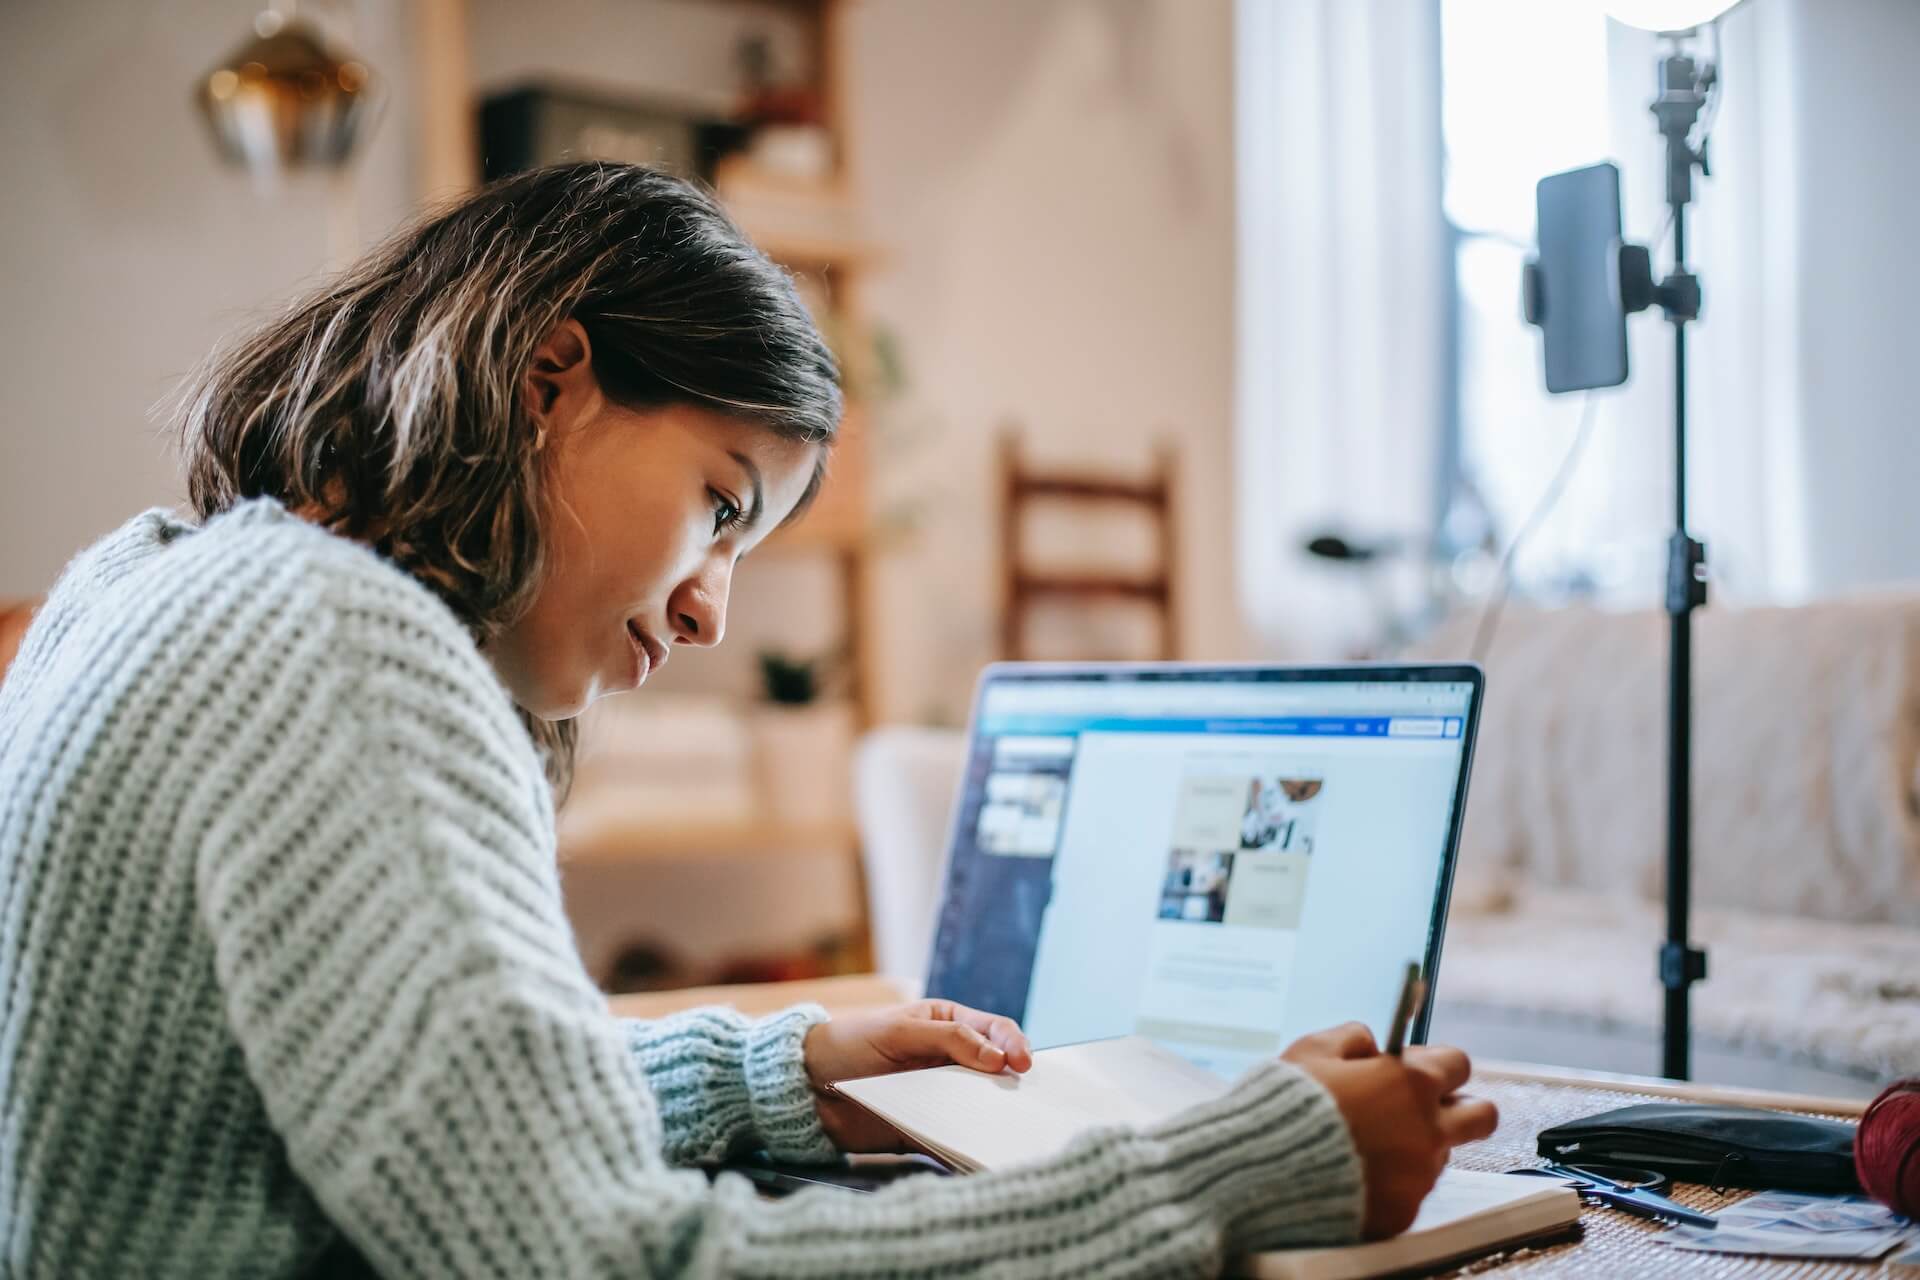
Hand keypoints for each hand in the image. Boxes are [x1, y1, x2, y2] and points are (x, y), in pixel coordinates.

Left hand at [802, 999, 1033, 1151]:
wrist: (804, 1088)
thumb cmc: (849, 1043)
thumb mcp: (899, 1031)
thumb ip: (949, 1040)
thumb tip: (999, 1059)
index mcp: (948, 1024)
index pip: (994, 1030)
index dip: (1014, 1044)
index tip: (1021, 1064)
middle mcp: (950, 1059)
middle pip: (995, 1070)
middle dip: (1012, 1082)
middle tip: (1025, 1098)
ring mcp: (939, 1096)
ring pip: (980, 1106)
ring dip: (995, 1114)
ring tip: (1009, 1126)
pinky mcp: (926, 1128)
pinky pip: (955, 1135)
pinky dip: (969, 1142)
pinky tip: (981, 1148)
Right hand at [1282, 1023, 1499, 1238]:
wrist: (1264, 1172)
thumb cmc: (1286, 1106)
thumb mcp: (1311, 1051)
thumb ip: (1351, 1038)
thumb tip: (1370, 1043)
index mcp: (1409, 1083)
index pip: (1458, 1063)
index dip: (1434, 1063)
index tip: (1411, 1068)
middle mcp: (1427, 1129)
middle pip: (1482, 1116)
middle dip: (1462, 1107)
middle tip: (1426, 1108)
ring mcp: (1419, 1175)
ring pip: (1442, 1155)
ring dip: (1419, 1145)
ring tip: (1370, 1144)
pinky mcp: (1404, 1211)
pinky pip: (1411, 1191)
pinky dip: (1392, 1181)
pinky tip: (1356, 1173)